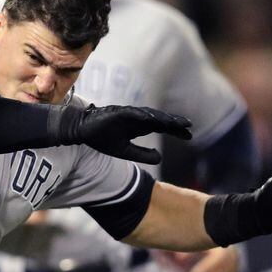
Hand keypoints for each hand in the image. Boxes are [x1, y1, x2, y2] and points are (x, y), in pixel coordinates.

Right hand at [64, 105, 192, 163]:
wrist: (82, 130)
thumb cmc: (102, 138)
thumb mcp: (125, 151)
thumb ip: (142, 154)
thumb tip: (160, 158)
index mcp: (140, 127)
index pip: (162, 127)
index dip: (175, 130)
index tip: (189, 136)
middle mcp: (137, 118)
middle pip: (160, 119)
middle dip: (174, 123)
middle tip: (189, 126)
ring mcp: (128, 114)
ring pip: (149, 114)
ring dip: (162, 117)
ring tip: (174, 122)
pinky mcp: (116, 112)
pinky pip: (130, 112)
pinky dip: (140, 114)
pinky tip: (150, 118)